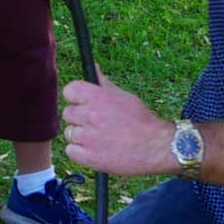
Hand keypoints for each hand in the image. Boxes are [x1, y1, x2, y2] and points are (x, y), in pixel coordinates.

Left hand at [60, 77, 177, 176]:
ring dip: (81, 136)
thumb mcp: (123, 96)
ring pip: (69, 133)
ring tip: (99, 138)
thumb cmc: (141, 121)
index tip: (82, 103)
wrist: (155, 147)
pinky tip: (96, 150)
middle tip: (96, 124)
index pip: (70, 91)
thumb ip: (103, 83)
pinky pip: (71, 151)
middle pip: (67, 113)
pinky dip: (80, 152)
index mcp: (98, 97)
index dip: (75, 97)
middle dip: (79, 118)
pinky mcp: (89, 157)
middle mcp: (90, 115)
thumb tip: (93, 67)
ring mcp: (88, 137)